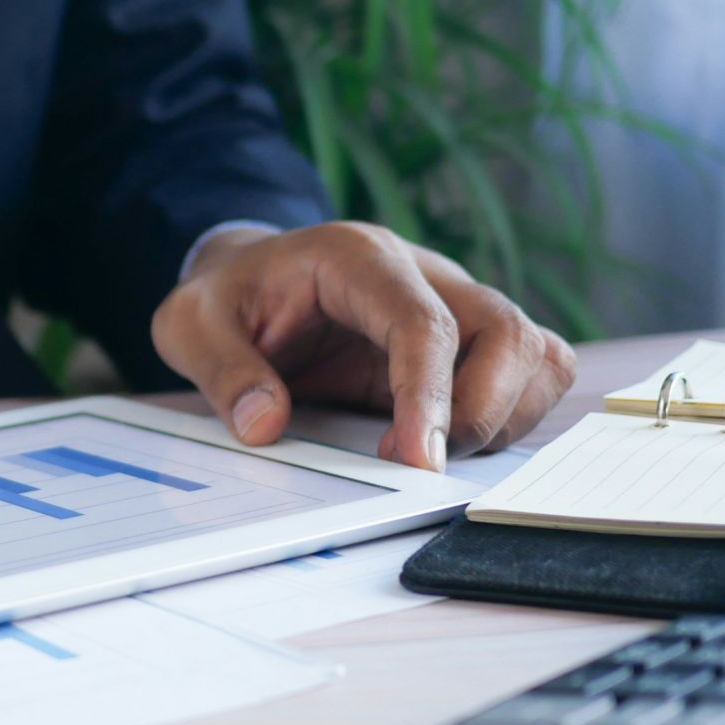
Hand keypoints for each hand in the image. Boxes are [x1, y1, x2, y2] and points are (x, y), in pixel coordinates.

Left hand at [151, 222, 575, 470]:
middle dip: (482, 411)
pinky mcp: (467, 344)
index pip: (424, 322)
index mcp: (360, 259)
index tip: (417, 461)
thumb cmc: (227, 298)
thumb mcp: (189, 325)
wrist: (248, 279)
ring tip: (429, 453)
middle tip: (419, 465)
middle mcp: (425, 275)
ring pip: (534, 353)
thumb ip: (223, 371)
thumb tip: (265, 425)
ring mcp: (455, 306)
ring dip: (503, 417)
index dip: (430, 394)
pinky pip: (530, 372)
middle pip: (507, 332)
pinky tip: (451, 442)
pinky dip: (512, 416)